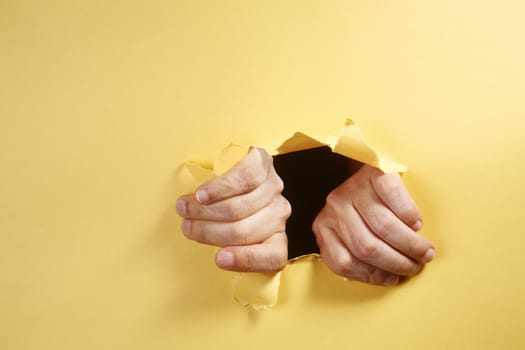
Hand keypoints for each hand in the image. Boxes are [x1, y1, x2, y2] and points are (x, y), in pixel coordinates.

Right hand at [176, 148, 290, 271]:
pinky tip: (202, 194)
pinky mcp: (263, 163)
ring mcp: (273, 188)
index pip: (273, 257)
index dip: (245, 260)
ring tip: (185, 207)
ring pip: (238, 208)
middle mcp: (278, 214)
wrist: (235, 169)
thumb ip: (223, 244)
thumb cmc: (229, 207)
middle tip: (186, 226)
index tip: (218, 259)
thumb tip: (207, 249)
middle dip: (208, 231)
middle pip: (243, 231)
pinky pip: (244, 178)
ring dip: (205, 210)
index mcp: (276, 239)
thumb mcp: (227, 233)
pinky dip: (218, 188)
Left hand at [312, 164, 434, 285]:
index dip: (371, 275)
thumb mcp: (351, 231)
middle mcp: (335, 206)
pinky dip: (410, 216)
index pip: (342, 262)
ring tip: (424, 251)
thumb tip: (389, 277)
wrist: (368, 168)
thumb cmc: (364, 207)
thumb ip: (358, 253)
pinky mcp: (375, 173)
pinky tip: (417, 224)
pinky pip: (395, 199)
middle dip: (397, 263)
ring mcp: (353, 188)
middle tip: (416, 266)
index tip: (393, 279)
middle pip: (366, 247)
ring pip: (383, 226)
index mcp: (324, 227)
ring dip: (409, 244)